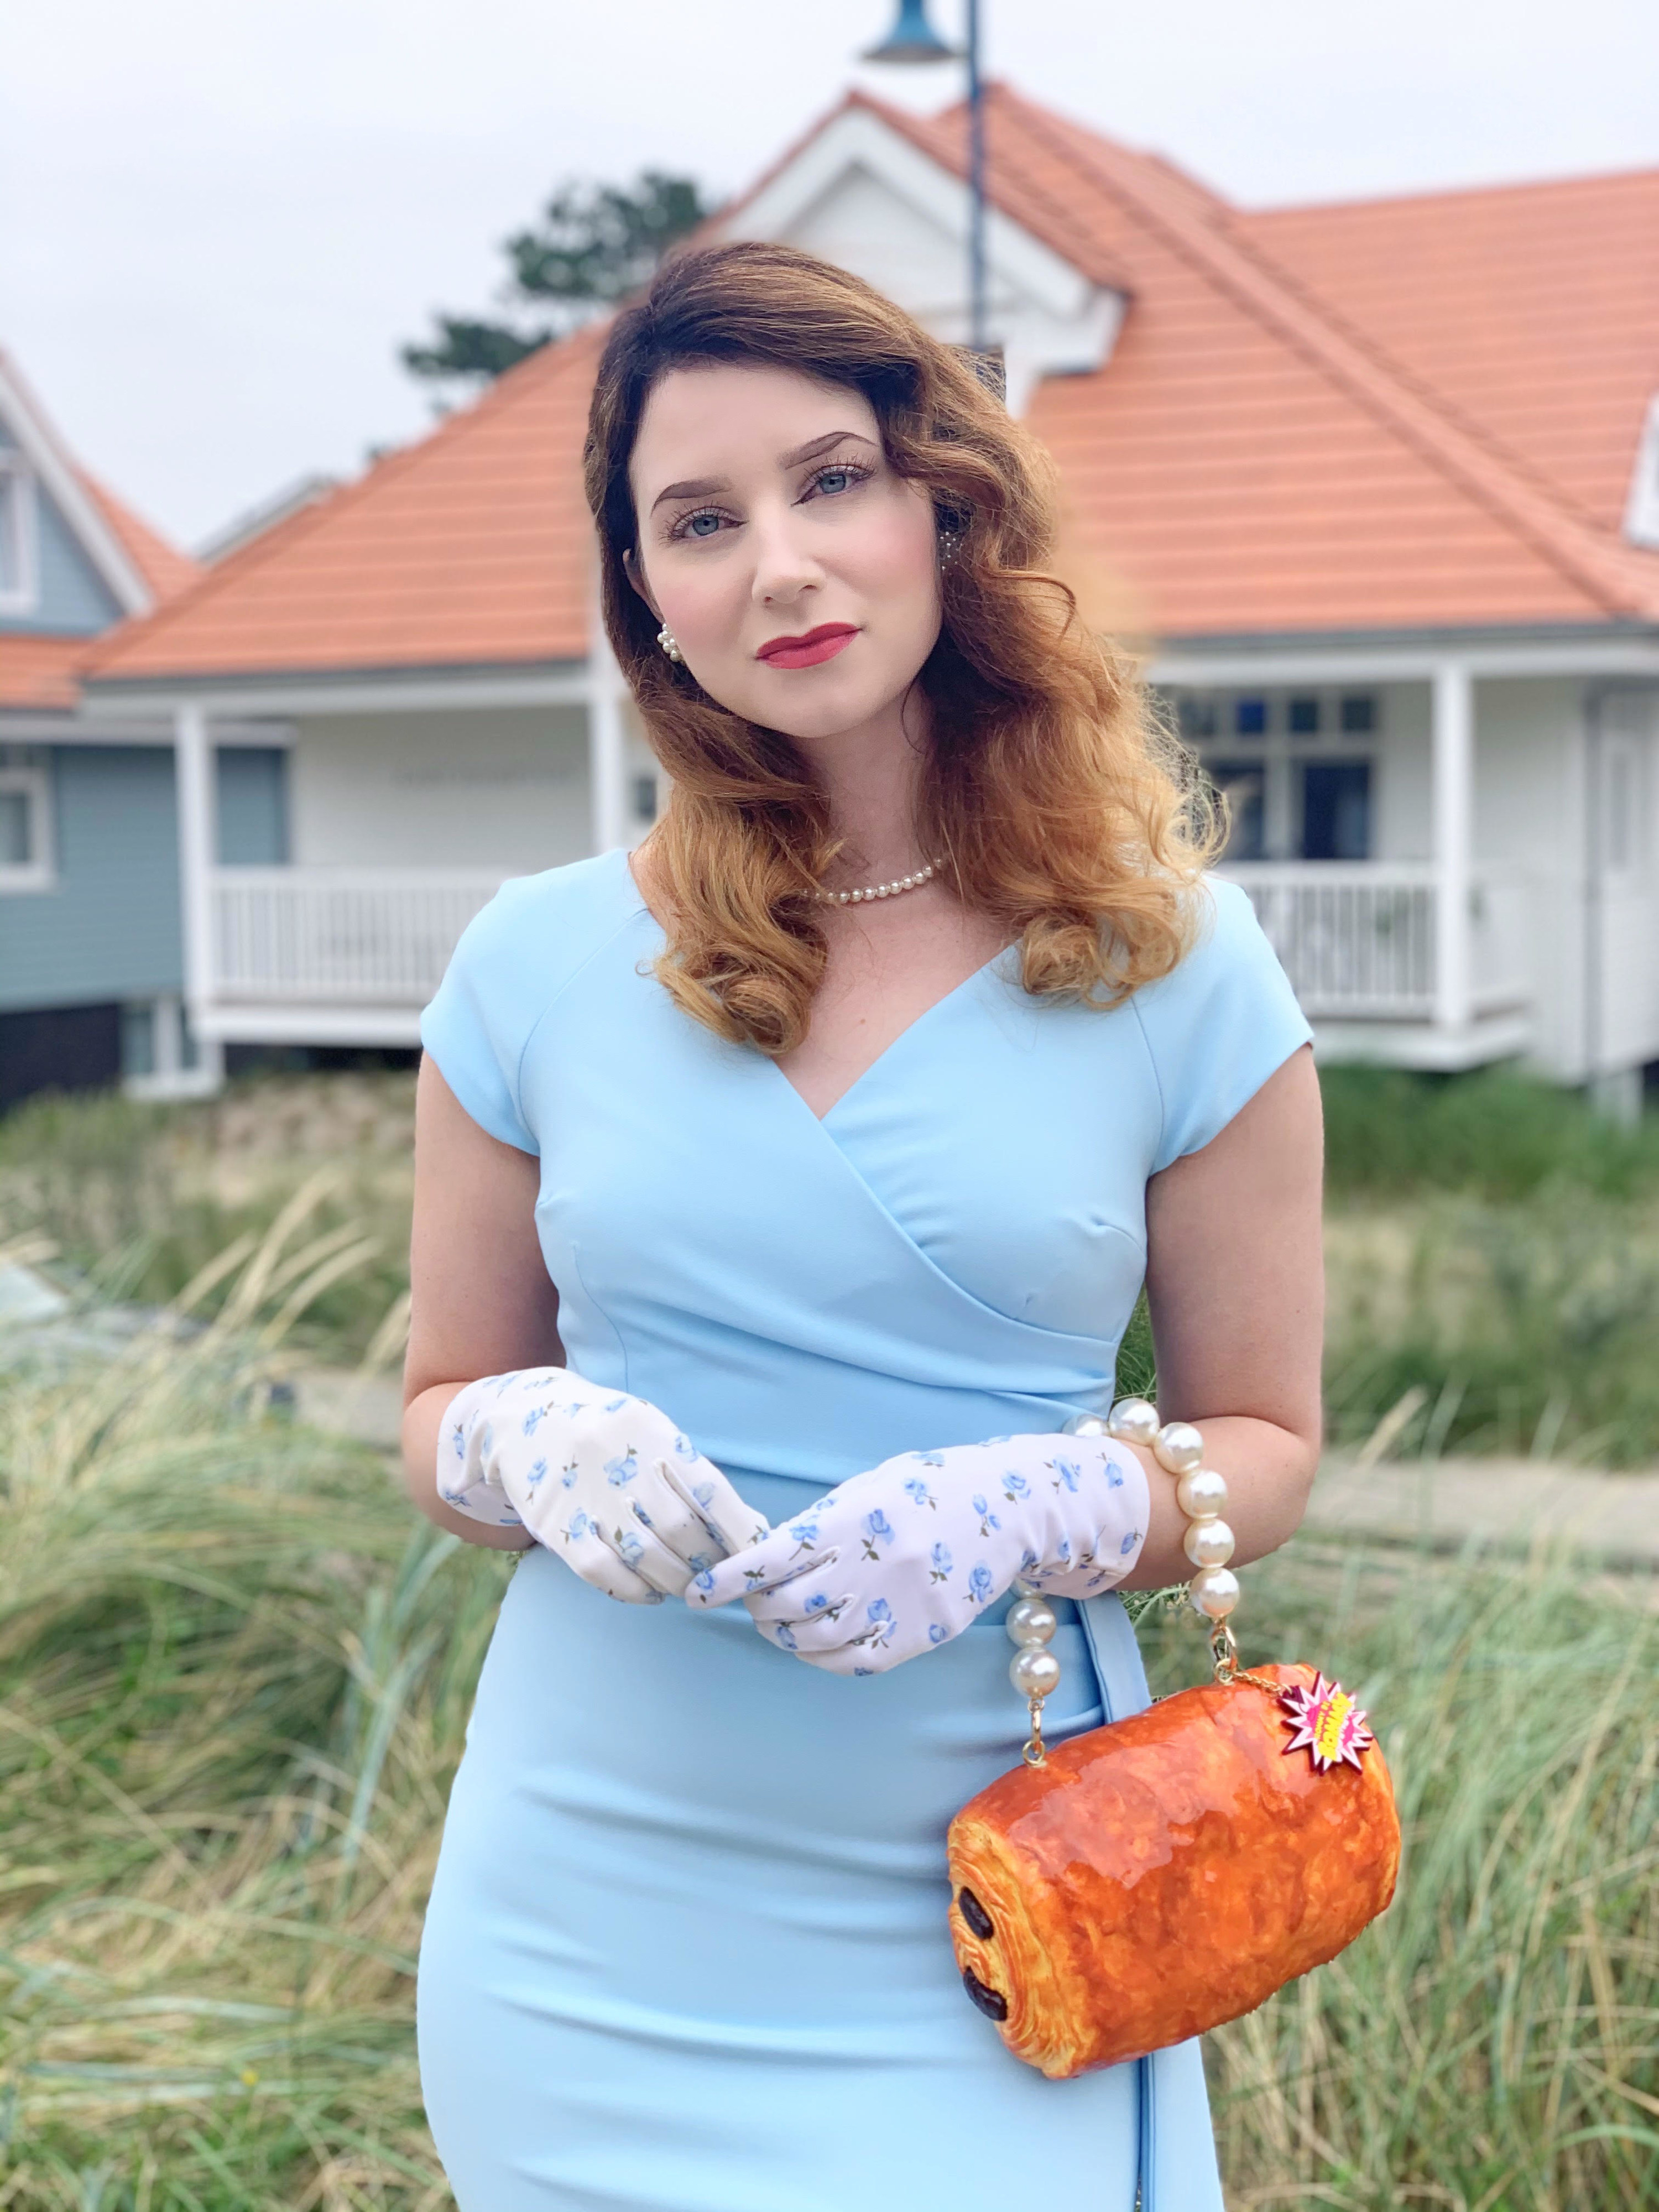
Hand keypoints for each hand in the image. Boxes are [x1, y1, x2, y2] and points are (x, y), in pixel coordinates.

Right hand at [439, 1369, 769, 1602]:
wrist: (524, 1421)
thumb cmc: (609, 1435)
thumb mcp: (653, 1434)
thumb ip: (695, 1477)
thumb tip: (752, 1526)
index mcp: (652, 1432)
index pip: (710, 1491)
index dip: (740, 1531)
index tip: (759, 1557)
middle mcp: (620, 1462)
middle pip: (681, 1530)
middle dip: (708, 1562)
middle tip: (718, 1576)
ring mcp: (585, 1496)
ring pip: (646, 1556)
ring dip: (676, 1581)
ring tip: (687, 1585)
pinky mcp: (557, 1526)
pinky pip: (604, 1572)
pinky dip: (634, 1591)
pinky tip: (650, 1592)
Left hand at [686, 1431, 1147, 1671]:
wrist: (1011, 1509)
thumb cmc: (929, 1489)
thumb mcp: (868, 1487)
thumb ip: (819, 1523)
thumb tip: (764, 1558)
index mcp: (854, 1518)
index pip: (772, 1557)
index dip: (728, 1579)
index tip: (697, 1593)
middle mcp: (874, 1564)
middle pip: (788, 1606)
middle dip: (758, 1609)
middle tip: (754, 1603)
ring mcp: (900, 1604)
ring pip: (815, 1642)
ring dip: (786, 1637)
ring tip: (784, 1622)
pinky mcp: (922, 1636)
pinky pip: (855, 1663)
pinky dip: (825, 1659)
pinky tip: (821, 1643)